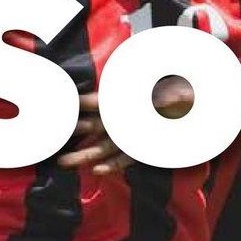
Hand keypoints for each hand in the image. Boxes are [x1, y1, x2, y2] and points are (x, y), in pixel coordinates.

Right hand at [58, 79, 198, 175]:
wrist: (188, 113)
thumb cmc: (170, 95)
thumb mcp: (157, 87)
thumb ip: (140, 85)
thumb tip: (137, 69)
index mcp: (116, 103)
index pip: (92, 102)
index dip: (78, 104)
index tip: (60, 106)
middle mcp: (118, 121)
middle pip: (90, 126)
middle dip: (72, 131)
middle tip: (52, 136)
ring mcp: (125, 137)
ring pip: (100, 148)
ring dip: (83, 155)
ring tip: (63, 162)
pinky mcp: (137, 151)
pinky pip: (121, 161)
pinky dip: (111, 166)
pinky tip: (98, 171)